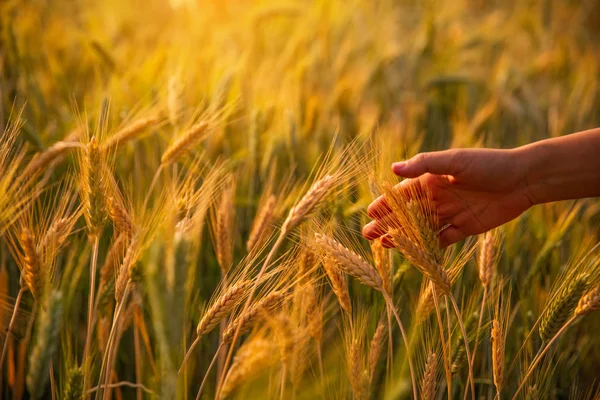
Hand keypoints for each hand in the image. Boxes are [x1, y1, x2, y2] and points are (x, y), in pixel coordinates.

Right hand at [362, 148, 534, 247]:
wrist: (524, 179)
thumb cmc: (489, 164)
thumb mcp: (456, 160)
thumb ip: (425, 164)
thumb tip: (393, 168)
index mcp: (433, 180)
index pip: (403, 193)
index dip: (386, 203)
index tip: (369, 213)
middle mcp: (439, 197)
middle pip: (408, 213)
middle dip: (388, 223)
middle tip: (368, 235)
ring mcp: (451, 213)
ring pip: (421, 229)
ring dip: (403, 237)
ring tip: (384, 245)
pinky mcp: (465, 228)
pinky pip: (443, 240)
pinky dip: (428, 247)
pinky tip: (414, 254)